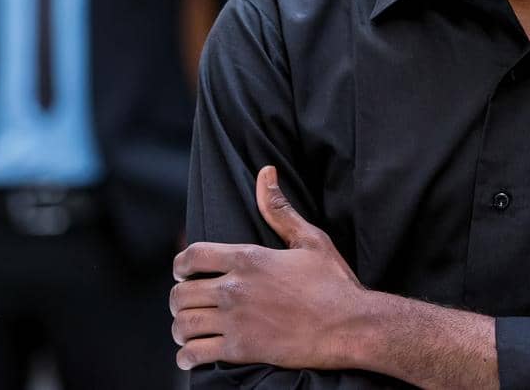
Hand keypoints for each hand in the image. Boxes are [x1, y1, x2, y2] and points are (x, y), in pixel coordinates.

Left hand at [171, 166, 368, 371]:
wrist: (351, 326)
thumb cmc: (333, 282)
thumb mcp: (310, 239)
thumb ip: (279, 209)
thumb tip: (266, 172)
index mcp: (248, 258)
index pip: (192, 255)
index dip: (181, 264)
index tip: (183, 272)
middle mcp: (235, 288)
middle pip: (181, 292)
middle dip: (179, 298)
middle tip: (187, 304)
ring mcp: (236, 321)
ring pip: (184, 324)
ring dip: (180, 327)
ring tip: (187, 330)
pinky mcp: (242, 350)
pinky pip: (196, 354)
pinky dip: (186, 357)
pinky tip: (191, 356)